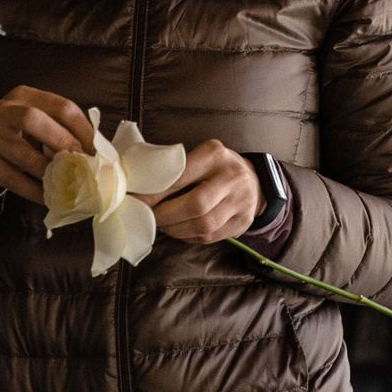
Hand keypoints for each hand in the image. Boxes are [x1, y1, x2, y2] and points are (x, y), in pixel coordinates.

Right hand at [0, 87, 93, 204]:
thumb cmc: (15, 133)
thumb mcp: (34, 122)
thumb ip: (59, 129)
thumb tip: (93, 152)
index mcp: (23, 95)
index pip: (60, 106)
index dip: (82, 129)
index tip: (96, 150)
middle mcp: (2, 110)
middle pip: (32, 120)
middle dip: (62, 141)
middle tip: (81, 163)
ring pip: (23, 155)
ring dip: (50, 172)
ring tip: (68, 184)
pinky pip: (13, 179)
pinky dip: (34, 190)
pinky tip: (49, 197)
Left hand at [140, 140, 261, 243]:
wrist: (254, 180)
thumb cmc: (215, 167)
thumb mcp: (198, 158)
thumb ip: (175, 172)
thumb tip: (141, 192)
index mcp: (215, 154)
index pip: (181, 177)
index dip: (156, 193)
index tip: (138, 201)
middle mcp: (232, 177)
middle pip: (195, 205)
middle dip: (166, 215)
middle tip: (149, 217)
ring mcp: (241, 201)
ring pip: (203, 225)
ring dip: (176, 229)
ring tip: (163, 224)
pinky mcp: (243, 222)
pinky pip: (210, 237)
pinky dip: (188, 236)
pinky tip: (180, 230)